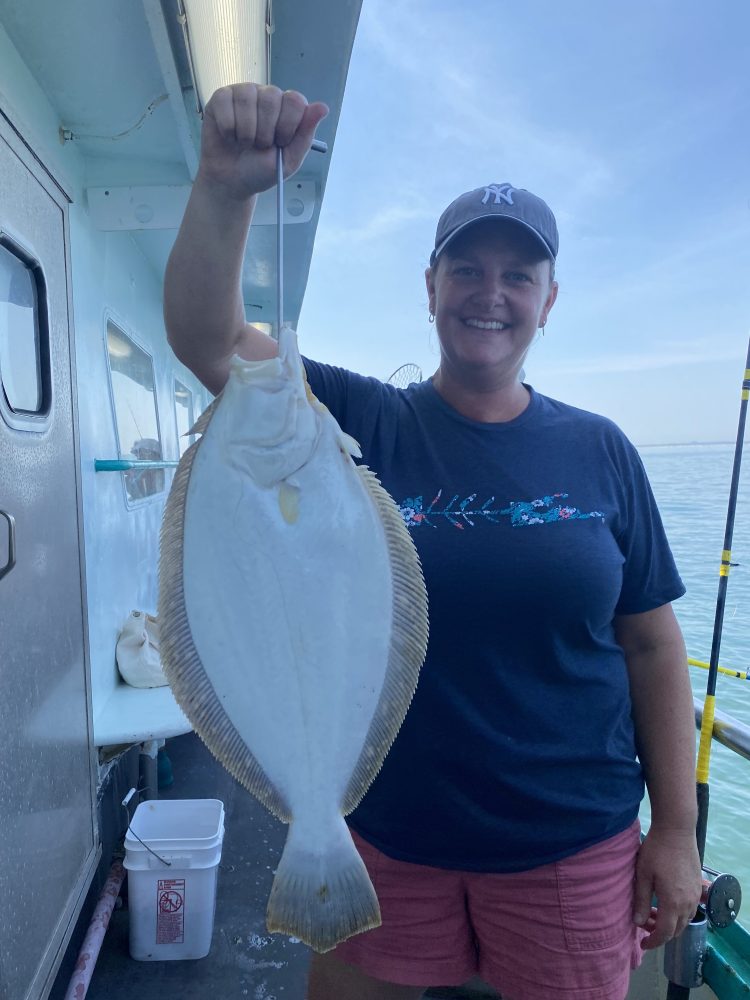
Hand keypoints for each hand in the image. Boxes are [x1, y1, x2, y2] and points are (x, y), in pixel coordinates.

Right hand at [197, 84, 328, 200]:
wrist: (232, 182)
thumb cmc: (260, 170)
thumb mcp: (288, 160)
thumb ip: (305, 134)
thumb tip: (323, 107)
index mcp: (286, 108)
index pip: (295, 100)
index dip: (287, 125)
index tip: (280, 143)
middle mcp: (266, 96)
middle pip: (271, 96)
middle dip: (265, 130)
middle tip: (260, 146)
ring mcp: (243, 94)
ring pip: (247, 97)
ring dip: (246, 130)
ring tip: (244, 143)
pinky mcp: (220, 98)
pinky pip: (225, 102)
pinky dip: (227, 126)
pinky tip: (229, 136)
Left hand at [633, 826, 701, 949]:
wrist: (677, 829)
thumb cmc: (656, 850)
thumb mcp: (642, 874)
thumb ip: (640, 900)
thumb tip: (637, 923)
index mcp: (672, 902)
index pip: (665, 933)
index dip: (653, 942)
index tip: (642, 943)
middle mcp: (688, 903)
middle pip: (676, 929)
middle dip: (659, 931)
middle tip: (643, 922)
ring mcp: (696, 895)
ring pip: (684, 920)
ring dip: (669, 922)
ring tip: (651, 910)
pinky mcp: (698, 886)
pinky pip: (690, 908)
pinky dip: (677, 912)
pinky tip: (664, 900)